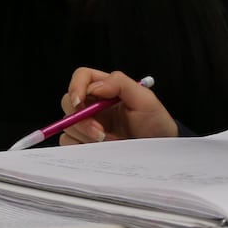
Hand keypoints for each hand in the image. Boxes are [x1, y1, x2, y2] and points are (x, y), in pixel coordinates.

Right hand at [59, 68, 176, 144]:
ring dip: (84, 135)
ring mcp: (88, 123)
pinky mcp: (85, 142)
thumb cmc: (155, 122)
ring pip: (68, 125)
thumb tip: (95, 87)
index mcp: (105, 88)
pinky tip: (98, 149)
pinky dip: (79, 147)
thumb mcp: (145, 99)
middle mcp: (93, 104)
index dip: (75, 86)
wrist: (159, 148)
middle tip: (100, 132)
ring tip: (109, 141)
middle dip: (82, 119)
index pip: (81, 77)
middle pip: (69, 102)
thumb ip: (120, 84)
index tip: (79, 101)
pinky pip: (69, 143)